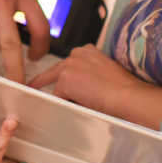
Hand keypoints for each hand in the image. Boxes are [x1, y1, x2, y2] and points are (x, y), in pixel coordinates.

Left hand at [29, 45, 161, 129]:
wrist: (128, 95)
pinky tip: (67, 111)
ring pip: (56, 85)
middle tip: (33, 86)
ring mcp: (69, 65)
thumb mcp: (105, 74)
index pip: (70, 62)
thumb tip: (82, 89)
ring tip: (52, 104)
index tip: (59, 81)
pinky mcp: (65, 80)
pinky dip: (62, 106)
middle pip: (56, 70)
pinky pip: (58, 98)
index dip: (65, 74)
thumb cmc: (124, 89)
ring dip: (57, 96)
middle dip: (44, 80)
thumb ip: (91, 75)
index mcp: (89, 51)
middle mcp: (77, 53)